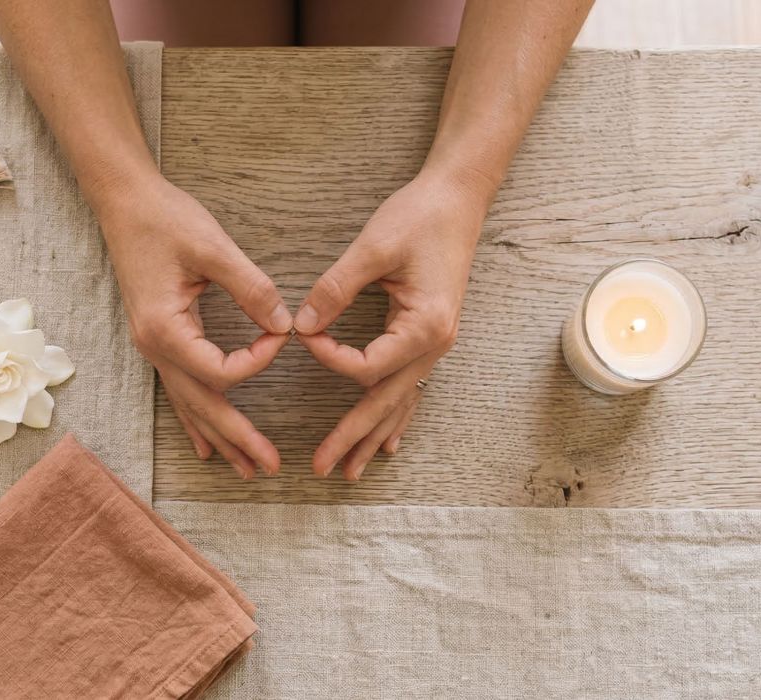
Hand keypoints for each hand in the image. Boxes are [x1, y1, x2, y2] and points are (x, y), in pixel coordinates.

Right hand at [95, 174, 291, 478]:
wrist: (125, 202)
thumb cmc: (165, 219)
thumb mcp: (213, 248)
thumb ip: (251, 288)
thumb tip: (284, 324)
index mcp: (165, 329)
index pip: (220, 370)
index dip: (258, 361)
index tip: (283, 333)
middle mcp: (154, 347)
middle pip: (202, 405)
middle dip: (238, 436)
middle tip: (270, 467)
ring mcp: (152, 348)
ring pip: (190, 405)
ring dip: (220, 436)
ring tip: (244, 468)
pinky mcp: (158, 340)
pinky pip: (179, 389)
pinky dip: (197, 419)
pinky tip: (207, 444)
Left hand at [294, 169, 490, 479]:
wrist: (457, 199)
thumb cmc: (419, 217)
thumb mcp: (373, 248)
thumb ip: (336, 289)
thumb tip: (303, 325)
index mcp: (425, 326)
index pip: (368, 365)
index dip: (331, 358)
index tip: (304, 335)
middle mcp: (435, 344)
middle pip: (387, 402)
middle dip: (353, 435)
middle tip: (321, 467)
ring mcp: (435, 345)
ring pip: (399, 403)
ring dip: (372, 435)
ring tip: (349, 470)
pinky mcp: (427, 337)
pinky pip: (408, 387)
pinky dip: (393, 416)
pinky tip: (385, 444)